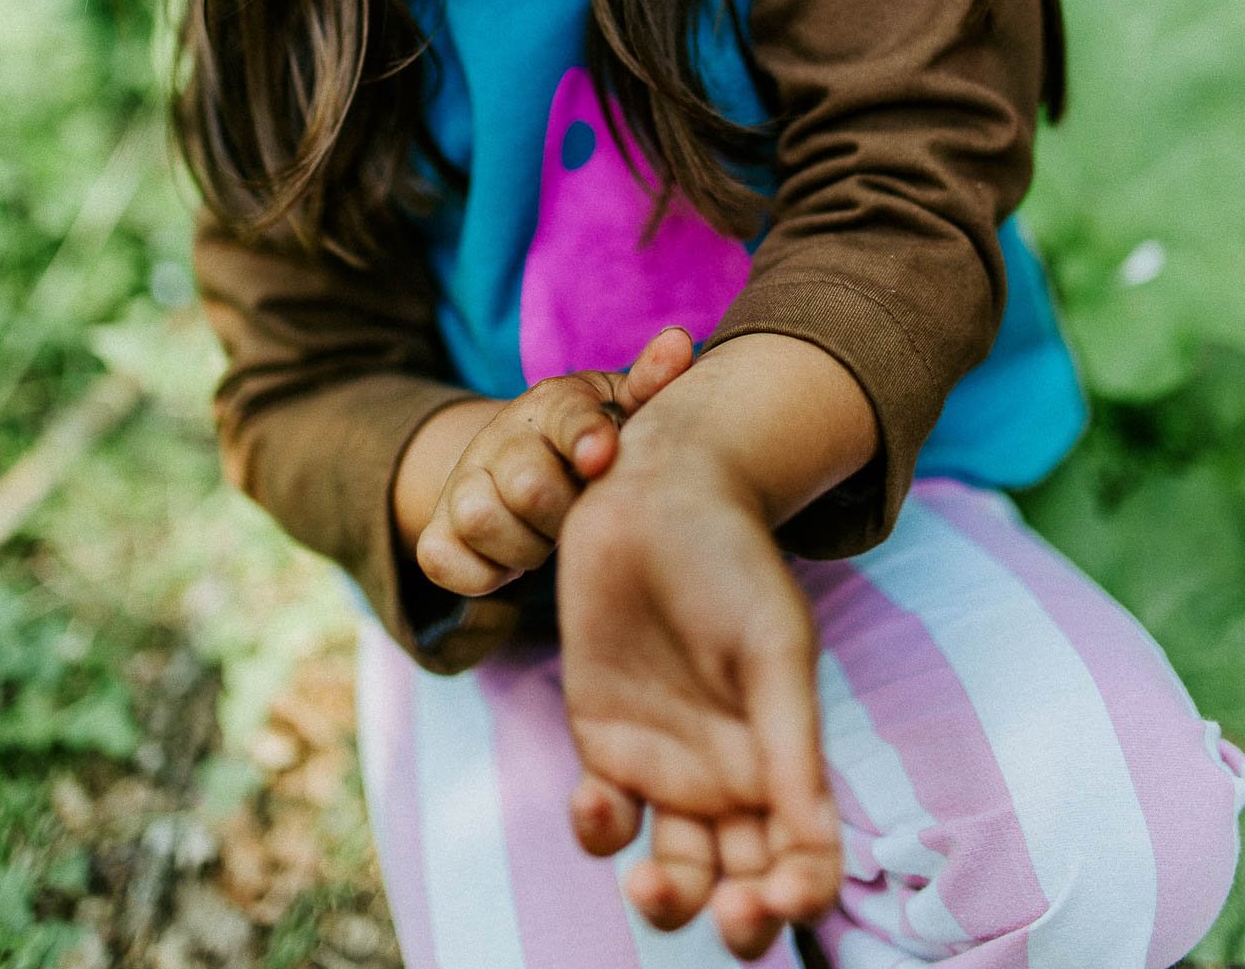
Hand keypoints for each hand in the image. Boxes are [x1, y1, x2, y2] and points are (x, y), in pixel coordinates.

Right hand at [416, 327, 692, 595]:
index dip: (584, 436)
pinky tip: (511, 563)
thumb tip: (679, 344)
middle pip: (528, 485)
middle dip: (564, 515)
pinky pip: (444, 560)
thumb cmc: (587, 441)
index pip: (566, 415)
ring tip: (548, 539)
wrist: (515, 462)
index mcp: (552, 403)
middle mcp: (501, 437)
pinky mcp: (439, 529)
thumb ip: (650, 384)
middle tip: (582, 517)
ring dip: (524, 547)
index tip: (602, 458)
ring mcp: (464, 481)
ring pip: (481, 520)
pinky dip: (481, 574)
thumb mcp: (621, 407)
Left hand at [557, 452, 841, 961]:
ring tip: (650, 881)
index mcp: (786, 757)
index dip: (800, 895)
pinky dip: (599, 831)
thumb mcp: (774, 649)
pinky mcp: (604, 738)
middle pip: (740, 886)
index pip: (805, 857)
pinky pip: (603, 819)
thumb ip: (790, 747)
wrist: (657, 493)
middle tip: (728, 911)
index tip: (779, 898)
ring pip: (670, 872)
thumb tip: (816, 853)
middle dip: (739, 921)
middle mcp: (729, 775)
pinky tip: (599, 803)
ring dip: (665, 900)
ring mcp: (664, 762)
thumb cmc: (734, 563)